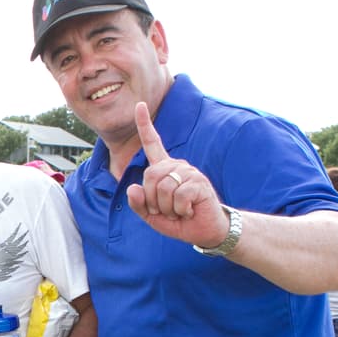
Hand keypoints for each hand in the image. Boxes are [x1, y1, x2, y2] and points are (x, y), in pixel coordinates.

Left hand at [125, 102, 230, 247]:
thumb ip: (139, 204)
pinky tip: (189, 210)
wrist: (205, 231)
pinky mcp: (199, 182)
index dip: (145, 125)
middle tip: (167, 210)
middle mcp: (177, 166)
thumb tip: (132, 188)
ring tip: (180, 210)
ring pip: (163, 187)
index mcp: (164, 169)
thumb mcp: (152, 216)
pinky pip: (178, 195)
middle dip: (152, 200)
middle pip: (150, 175)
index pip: (152, 143)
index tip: (139, 105)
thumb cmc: (179, 220)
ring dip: (167, 207)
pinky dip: (179, 209)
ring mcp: (189, 172)